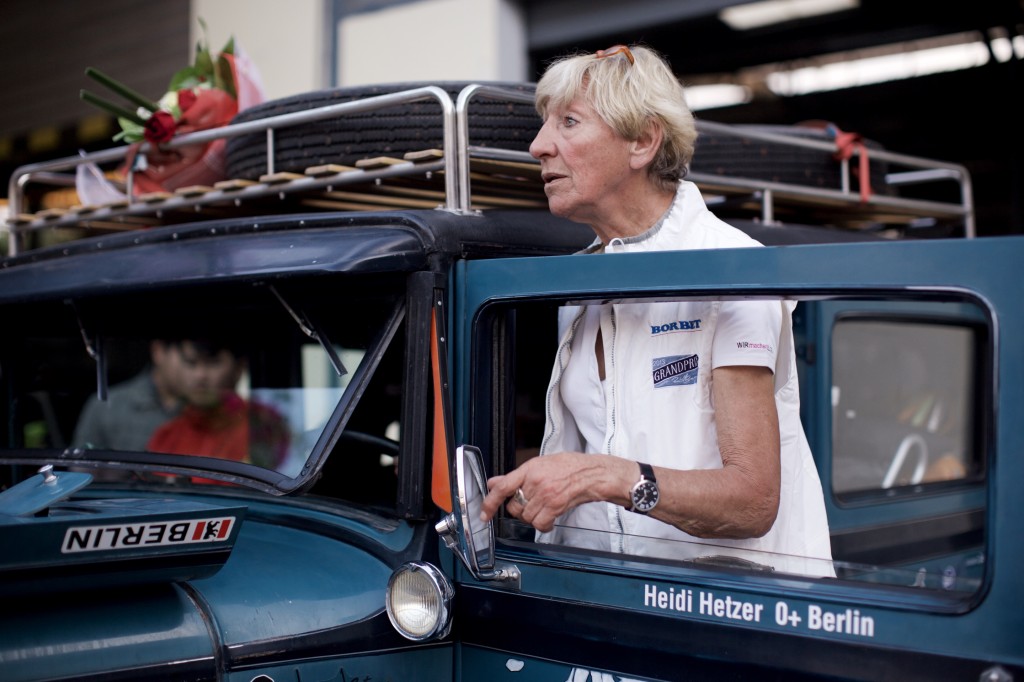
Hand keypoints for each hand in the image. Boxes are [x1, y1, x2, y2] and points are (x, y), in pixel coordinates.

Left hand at [481, 452, 632, 531]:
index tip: (484, 513)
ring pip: (526, 517)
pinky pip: (540, 523)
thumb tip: (495, 482)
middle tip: (531, 504)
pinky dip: (543, 525)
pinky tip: (549, 518)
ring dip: (533, 517)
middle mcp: (535, 481)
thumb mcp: (540, 464)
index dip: (490, 502)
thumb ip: (516, 475)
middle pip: (514, 506)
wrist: (594, 473)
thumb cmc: (571, 466)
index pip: (502, 486)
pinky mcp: (555, 506)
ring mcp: (545, 494)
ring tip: (544, 508)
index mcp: (529, 468)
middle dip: (520, 510)